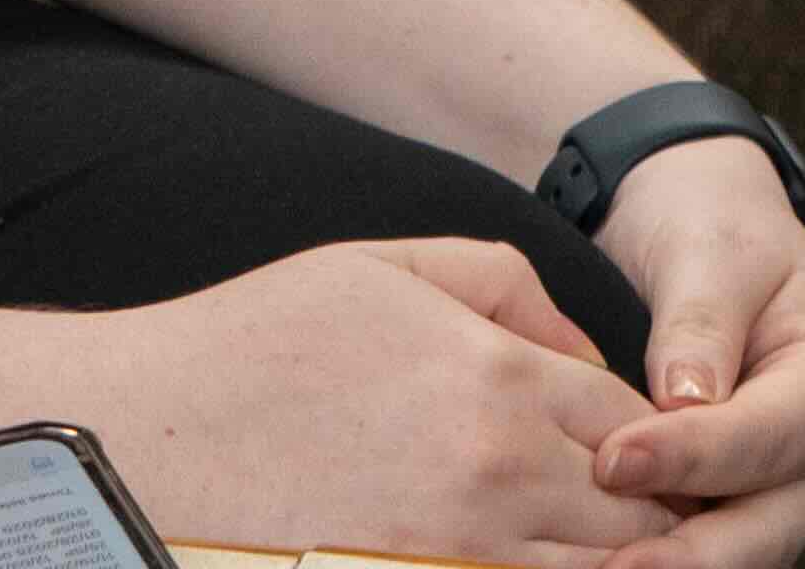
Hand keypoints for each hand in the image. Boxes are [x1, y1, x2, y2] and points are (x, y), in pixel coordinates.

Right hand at [56, 236, 679, 558]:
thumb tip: (579, 346)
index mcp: (500, 377)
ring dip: (614, 561)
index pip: (637, 425)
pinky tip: (531, 561)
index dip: (659, 445)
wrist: (145, 436)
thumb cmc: (258, 344)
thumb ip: (503, 285)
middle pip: (636, 516)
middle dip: (655, 517)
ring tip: (601, 544)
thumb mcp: (387, 266)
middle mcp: (499, 472)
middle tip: (650, 515)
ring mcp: (460, 552)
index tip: (650, 455)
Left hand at [584, 143, 804, 567]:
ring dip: (660, 566)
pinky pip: (685, 552)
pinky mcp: (716, 513)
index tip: (613, 461)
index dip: (689, 458)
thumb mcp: (712, 251)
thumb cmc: (714, 228)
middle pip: (758, 534)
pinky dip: (644, 560)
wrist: (696, 229)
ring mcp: (765, 496)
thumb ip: (702, 322)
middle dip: (682, 558)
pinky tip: (586, 561)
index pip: (763, 441)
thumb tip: (687, 399)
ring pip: (723, 559)